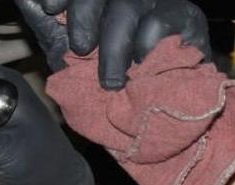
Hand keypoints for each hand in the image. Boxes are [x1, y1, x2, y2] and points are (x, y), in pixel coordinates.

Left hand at [16, 0, 211, 88]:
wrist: (155, 123)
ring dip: (114, 44)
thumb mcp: (67, 56)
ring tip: (111, 80)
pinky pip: (160, 21)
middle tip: (80, 48)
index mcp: (102, 1)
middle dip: (85, 14)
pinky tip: (142, 66)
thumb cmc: (109, 88)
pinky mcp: (188, 19)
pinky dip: (145, 45)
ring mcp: (161, 3)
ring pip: (130, 5)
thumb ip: (46, 25)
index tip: (49, 8)